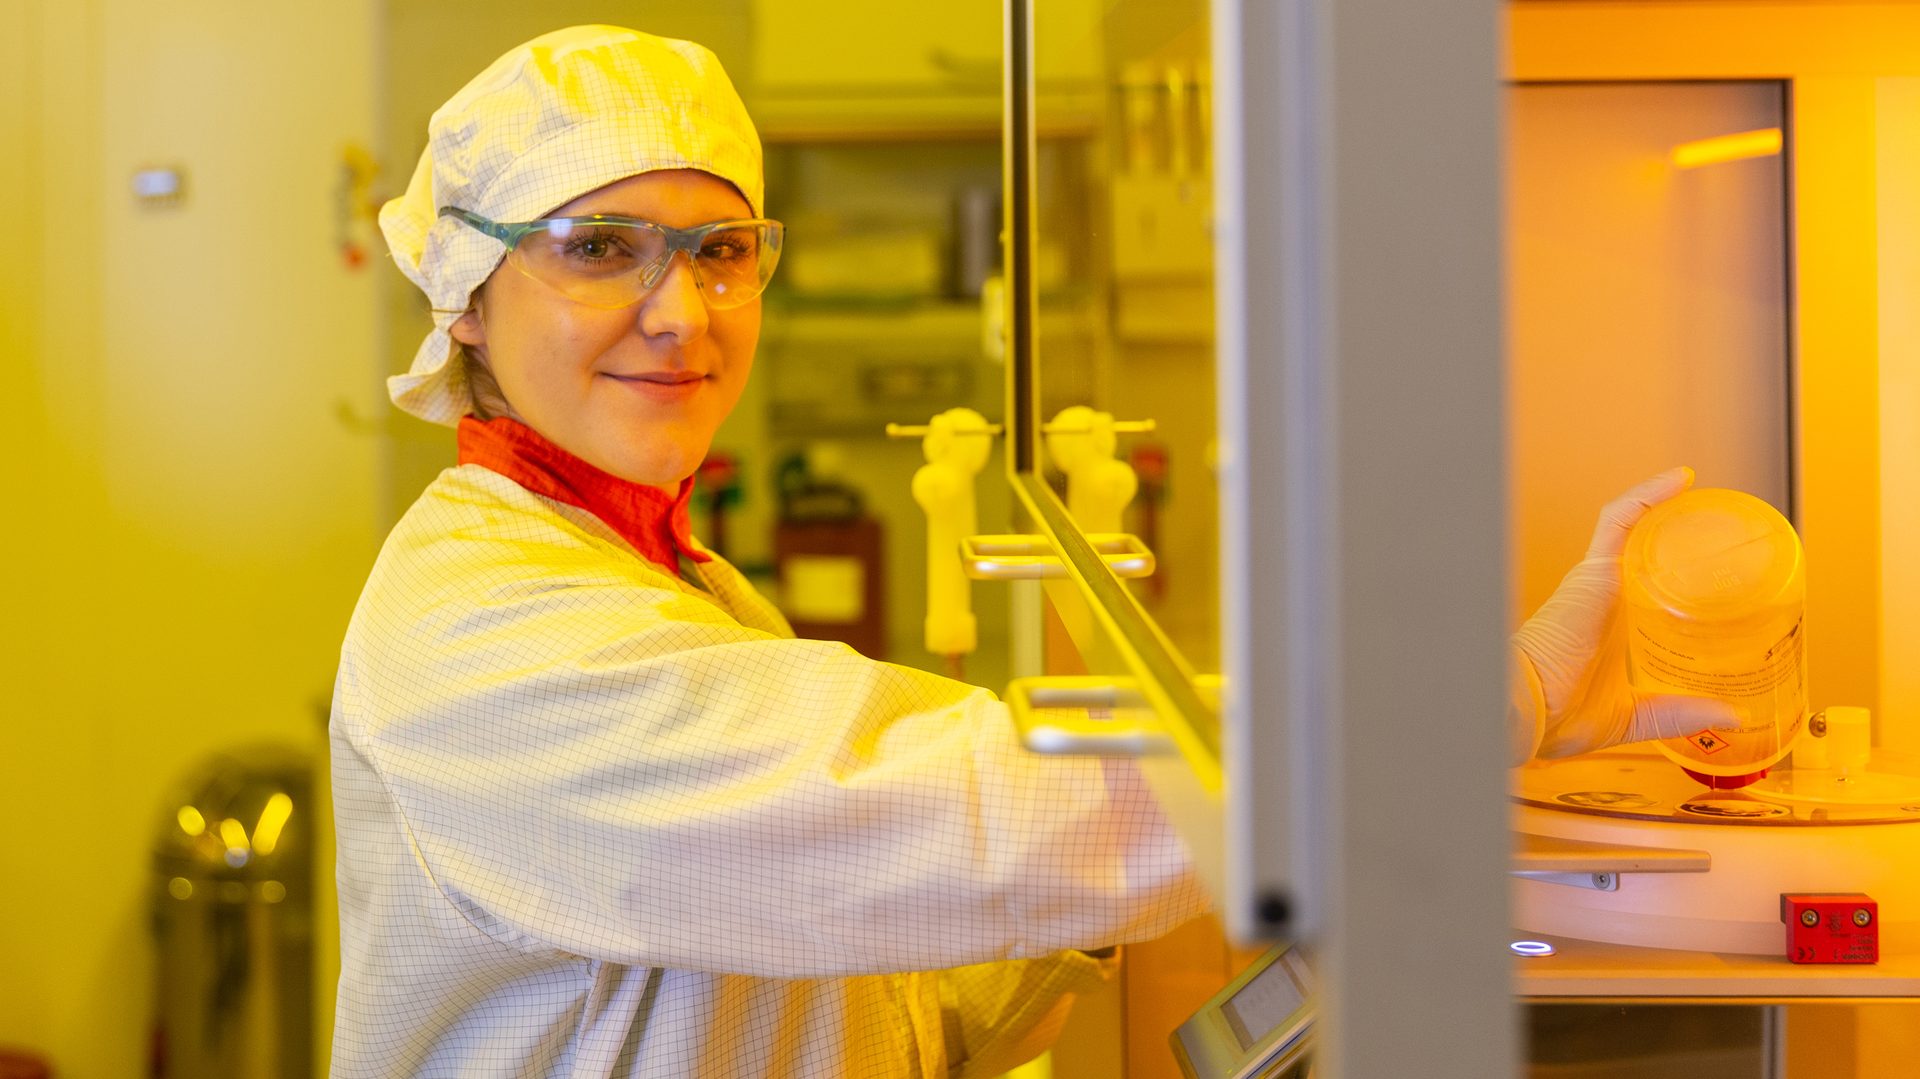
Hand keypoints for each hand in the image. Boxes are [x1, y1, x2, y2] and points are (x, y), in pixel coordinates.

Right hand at [1512, 467, 1740, 759]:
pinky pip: (1622, 518)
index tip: (1713, 570)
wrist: (1527, 708)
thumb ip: (1680, 713)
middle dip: (1680, 537)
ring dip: (1670, 507)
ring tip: (1710, 499)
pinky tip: (1682, 480)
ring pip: (1637, 528)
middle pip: (1646, 551)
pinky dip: (1651, 495)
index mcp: (1611, 626)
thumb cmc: (1557, 714)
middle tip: (1725, 533)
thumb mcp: (1634, 717)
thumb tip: (1732, 716)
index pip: (1646, 585)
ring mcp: (1598, 578)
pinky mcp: (1594, 567)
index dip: (1675, 572)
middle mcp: (1605, 594)